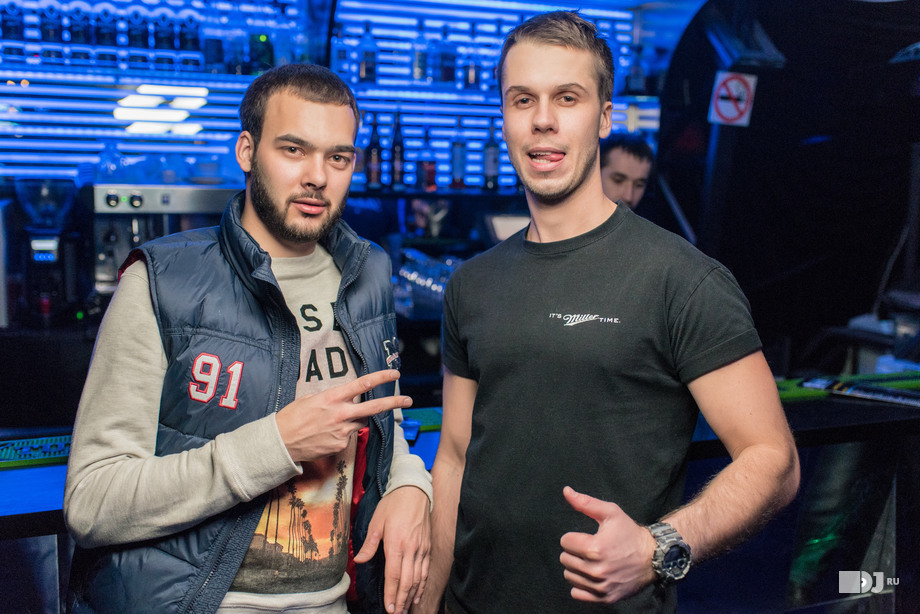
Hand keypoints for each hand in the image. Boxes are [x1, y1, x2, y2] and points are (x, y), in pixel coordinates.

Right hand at [275, 369, 411, 461]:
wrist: (281, 443)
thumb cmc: (293, 417)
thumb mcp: (311, 399)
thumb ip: (332, 397)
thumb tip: (346, 397)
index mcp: (332, 398)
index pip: (362, 384)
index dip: (381, 378)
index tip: (394, 374)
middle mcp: (340, 414)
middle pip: (374, 407)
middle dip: (394, 402)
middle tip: (408, 400)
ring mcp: (342, 431)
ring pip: (360, 422)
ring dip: (357, 419)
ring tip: (333, 421)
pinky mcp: (340, 445)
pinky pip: (349, 436)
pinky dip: (342, 433)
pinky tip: (326, 434)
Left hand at [354, 486, 430, 613]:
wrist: (415, 490)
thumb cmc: (393, 504)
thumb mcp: (377, 521)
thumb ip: (369, 543)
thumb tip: (360, 560)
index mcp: (396, 544)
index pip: (394, 575)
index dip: (391, 594)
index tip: (389, 608)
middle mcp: (411, 549)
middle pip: (408, 581)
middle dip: (401, 600)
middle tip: (397, 613)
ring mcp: (422, 548)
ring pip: (418, 578)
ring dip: (412, 596)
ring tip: (406, 608)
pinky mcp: (428, 546)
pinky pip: (426, 570)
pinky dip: (423, 584)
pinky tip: (418, 594)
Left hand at [559, 486, 656, 602]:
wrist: (652, 557)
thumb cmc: (629, 533)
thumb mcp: (610, 512)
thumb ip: (585, 503)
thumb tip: (566, 491)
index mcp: (594, 548)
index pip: (564, 542)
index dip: (574, 537)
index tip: (586, 537)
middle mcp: (596, 570)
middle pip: (565, 559)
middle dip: (575, 552)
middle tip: (590, 549)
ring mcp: (601, 586)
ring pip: (569, 576)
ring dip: (576, 568)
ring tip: (591, 561)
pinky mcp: (605, 597)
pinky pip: (577, 593)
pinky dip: (581, 584)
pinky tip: (591, 575)